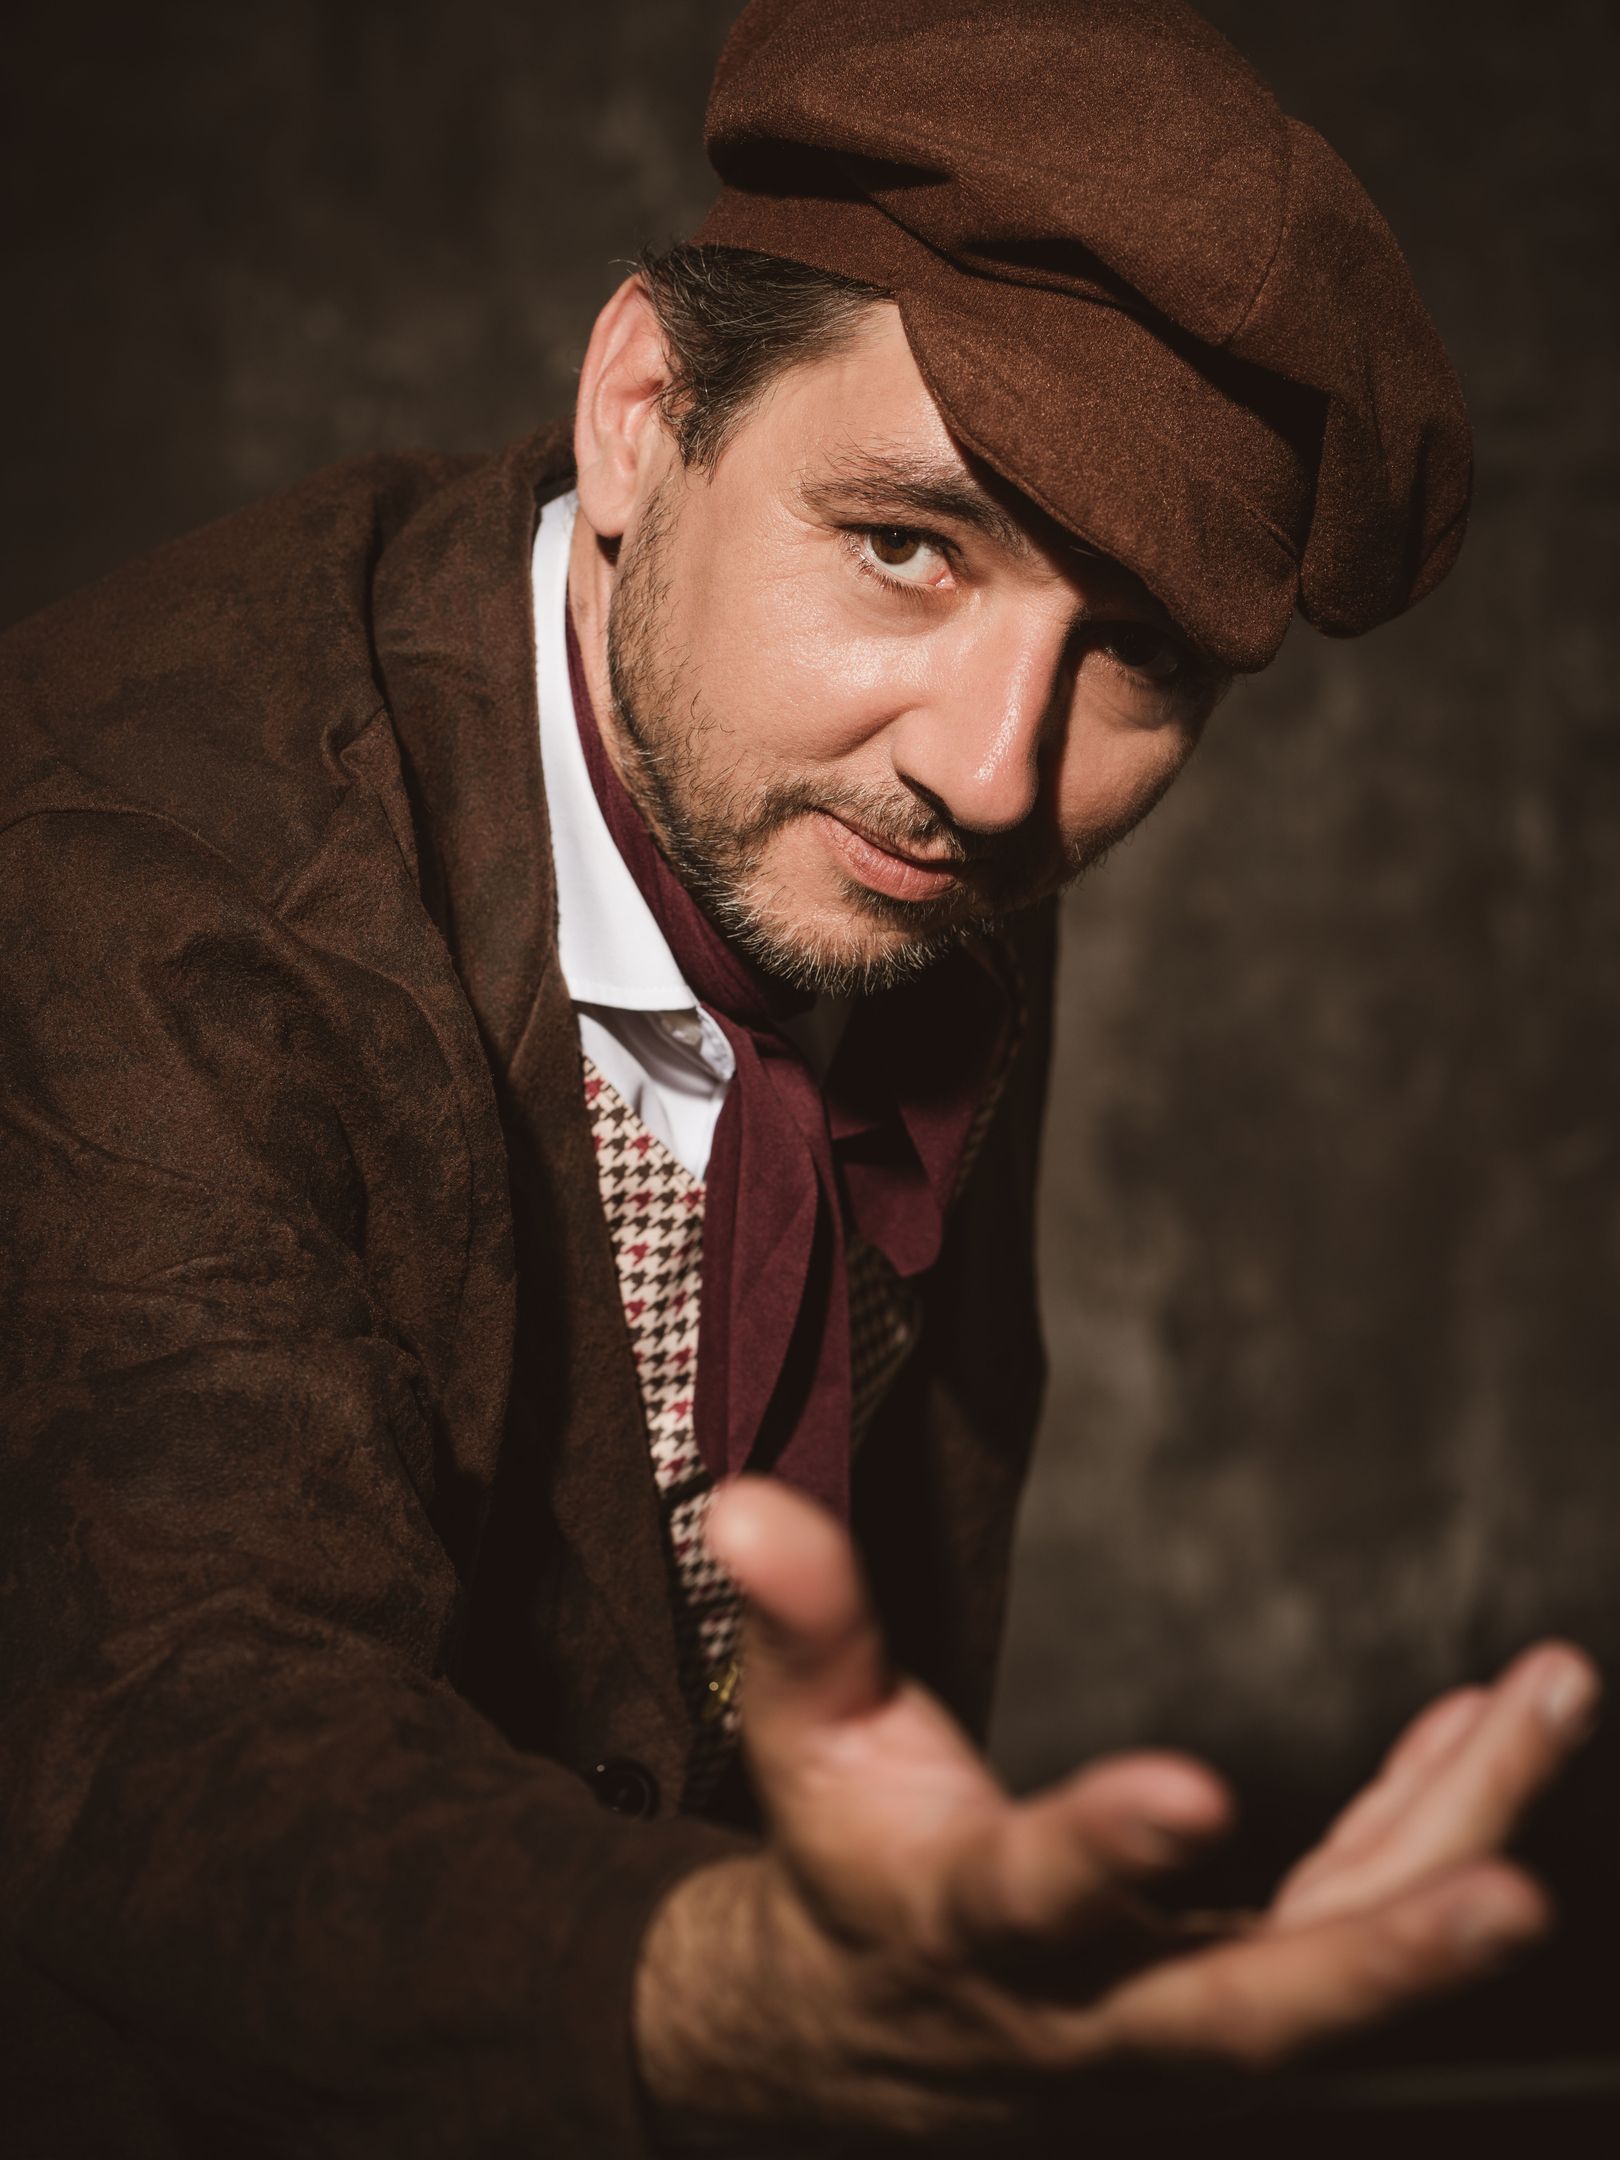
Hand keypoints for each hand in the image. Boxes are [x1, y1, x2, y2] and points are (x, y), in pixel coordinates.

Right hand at [634, 1477, 1598, 2145]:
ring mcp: (1188, 2018)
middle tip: (1512, 1893)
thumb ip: (799, 1620)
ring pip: (1341, 1957)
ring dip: (1459, 1835)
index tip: (1194, 1789)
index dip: (1107, 1855)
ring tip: (1550, 1697)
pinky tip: (1487, 1736)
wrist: (877, 2025)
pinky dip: (1431, 1826)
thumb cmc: (847, 1859)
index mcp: (973, 1932)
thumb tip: (746, 1501)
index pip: (1039, 1907)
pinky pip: (1357, 1921)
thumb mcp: (806, 1737)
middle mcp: (1098, 2007)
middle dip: (1382, 1959)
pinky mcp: (1244, 1992)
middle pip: (1248, 2011)